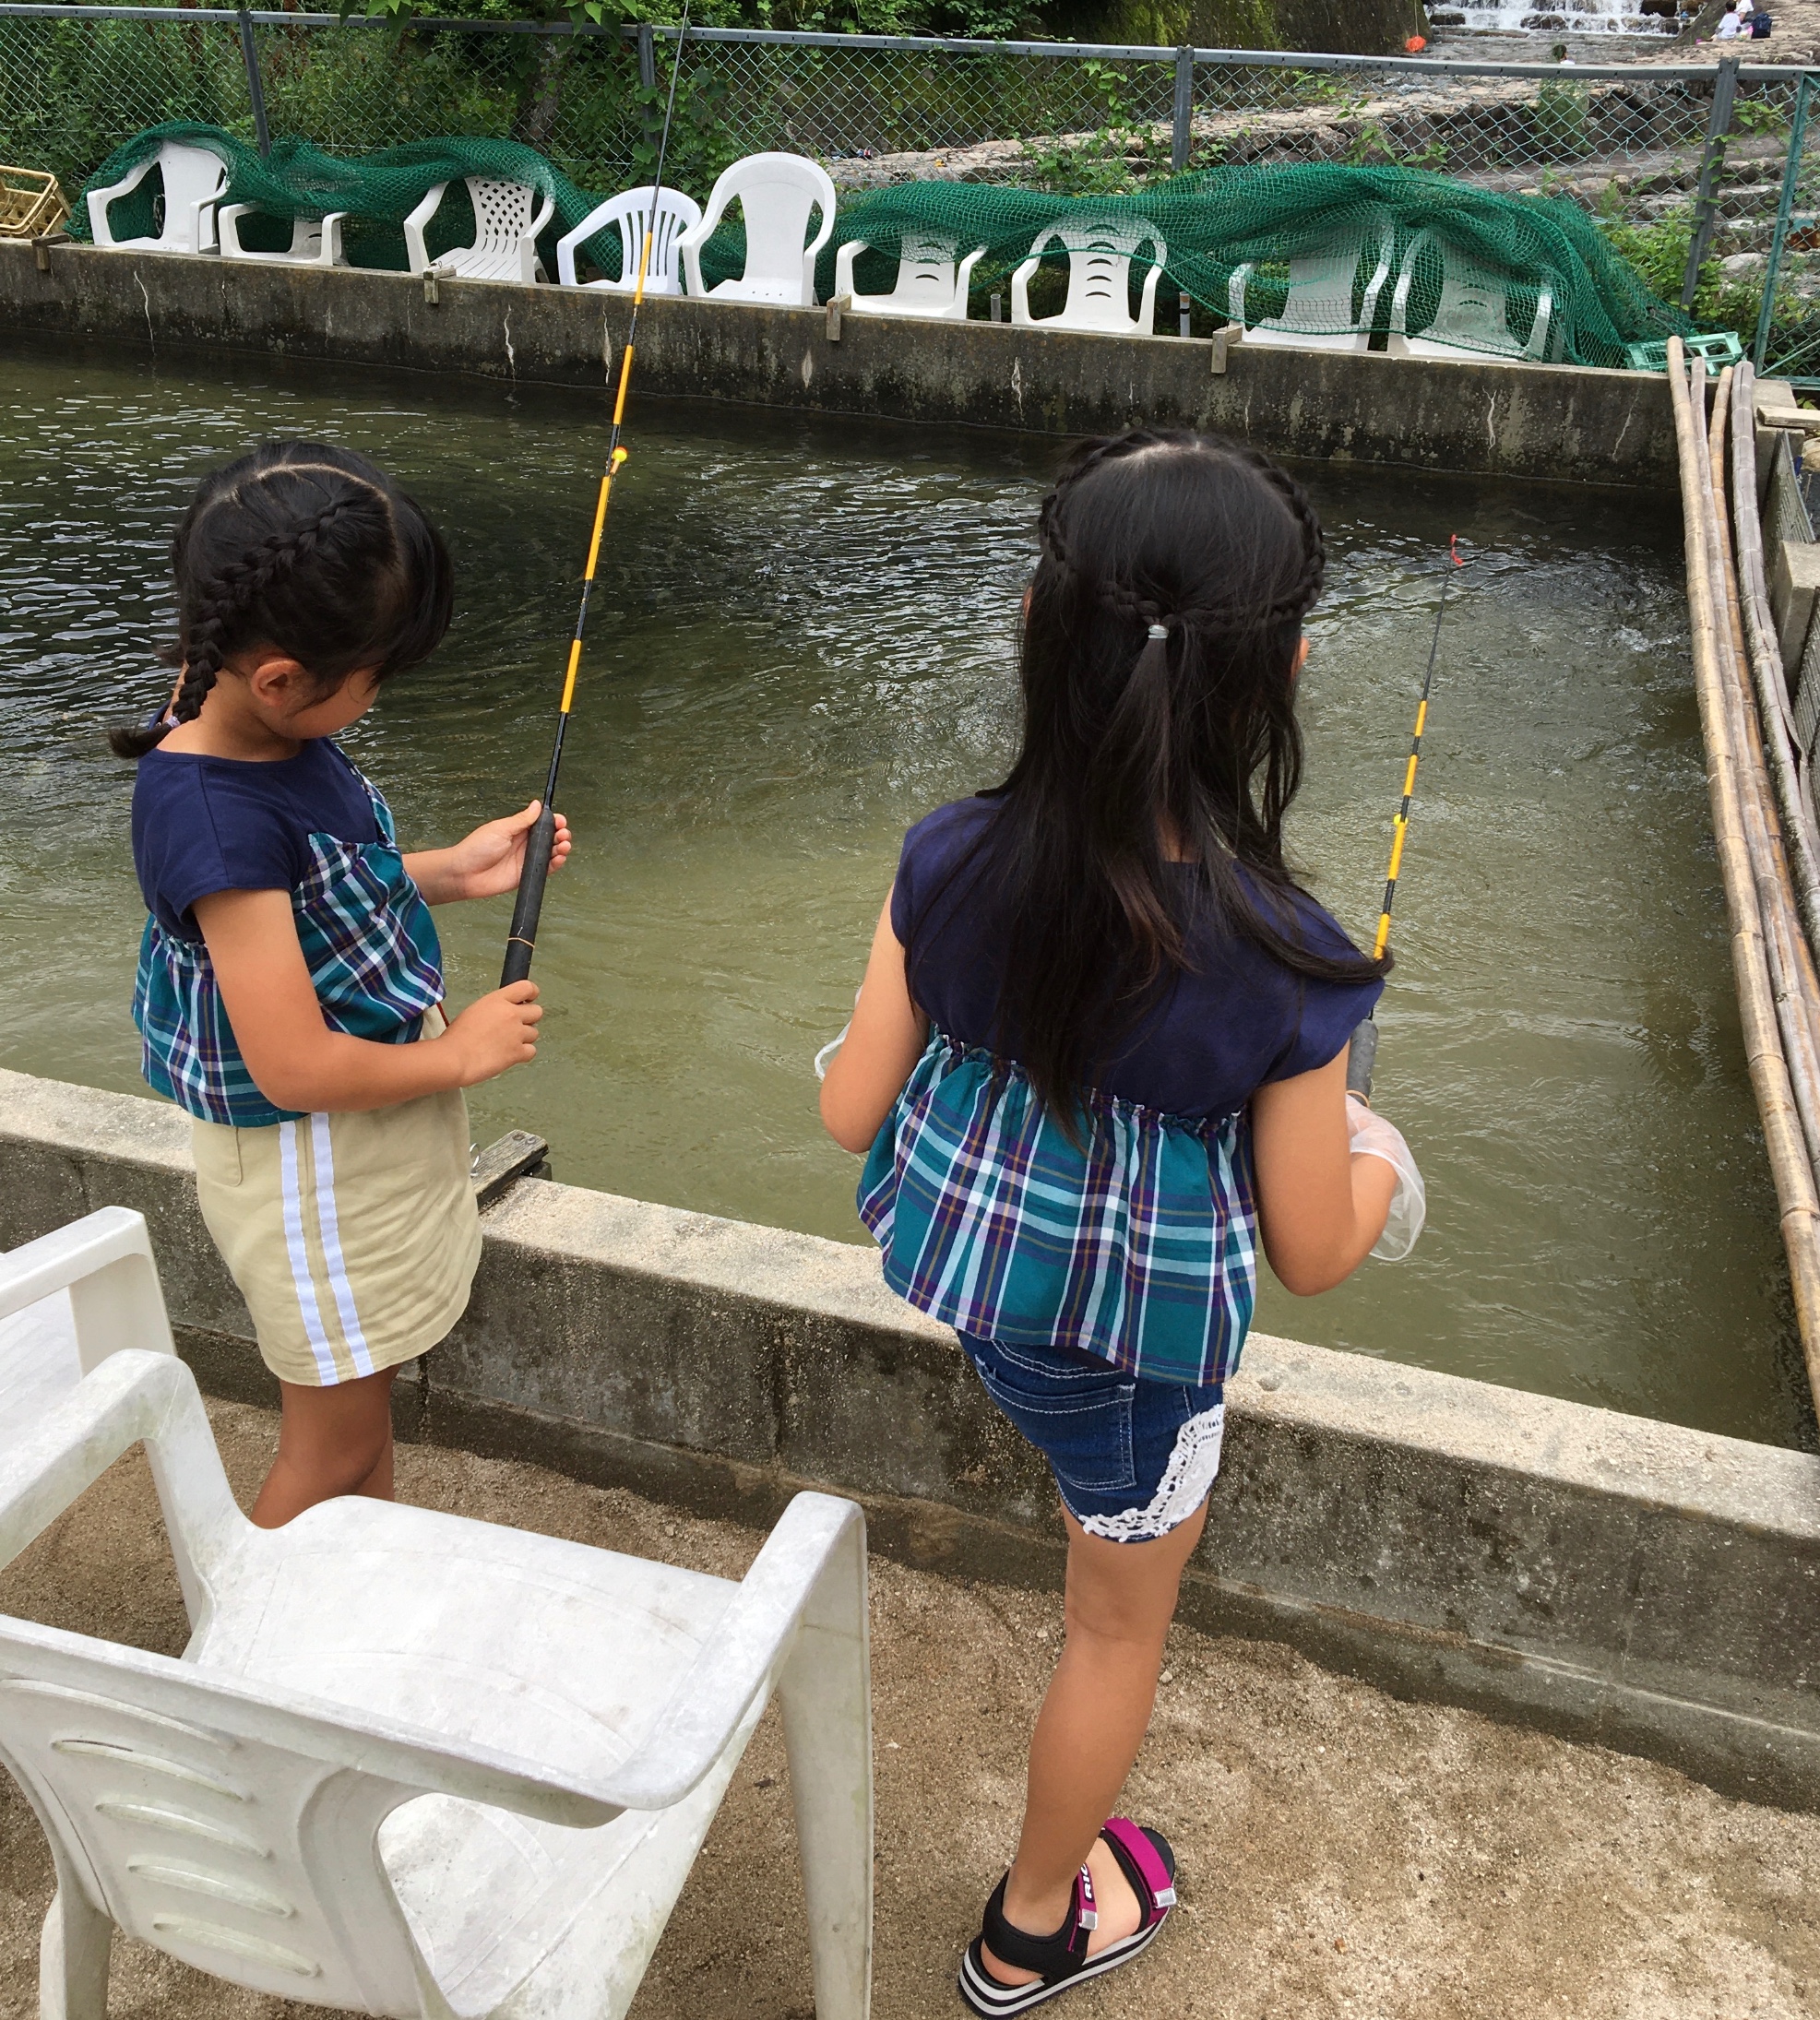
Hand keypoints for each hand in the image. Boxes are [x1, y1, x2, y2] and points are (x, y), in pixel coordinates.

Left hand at [430, 803, 571, 903]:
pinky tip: (559, 858)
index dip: (553, 821)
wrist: (465, 873)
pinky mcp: (527, 874)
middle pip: (550, 838)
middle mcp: (524, 844)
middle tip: (563, 833)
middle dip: (560, 834)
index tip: (559, 820)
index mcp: (517, 830)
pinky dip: (556, 864)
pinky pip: (546, 869)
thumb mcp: (501, 829)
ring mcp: (526, 859)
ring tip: (564, 844)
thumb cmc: (476, 849)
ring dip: (561, 848)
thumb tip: (536, 805)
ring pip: (551, 853)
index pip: (541, 823)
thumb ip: (522, 819)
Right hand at [443, 982, 541, 1083]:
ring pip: (534, 1033)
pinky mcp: (518, 1052)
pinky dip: (523, 1054)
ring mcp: (517, 1033)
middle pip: (537, 1011)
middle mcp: (511, 1014)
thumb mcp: (474, 1010)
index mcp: (498, 1000)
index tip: (529, 999)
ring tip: (506, 1043)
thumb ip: (494, 1009)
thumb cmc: (457, 1037)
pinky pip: (532, 1051)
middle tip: (515, 1026)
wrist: (454, 1057)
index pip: (527, 988)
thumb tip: (503, 1014)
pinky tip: (509, 1055)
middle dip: (529, 1019)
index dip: (531, 994)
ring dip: (524, 1038)